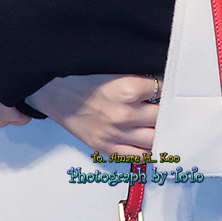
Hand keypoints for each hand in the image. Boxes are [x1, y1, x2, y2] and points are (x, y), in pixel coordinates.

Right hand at [28, 73, 160, 153]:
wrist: (49, 88)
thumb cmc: (78, 73)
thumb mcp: (112, 64)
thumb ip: (137, 71)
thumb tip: (159, 75)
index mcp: (127, 89)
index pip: (163, 88)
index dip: (168, 83)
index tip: (170, 82)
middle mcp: (123, 115)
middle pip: (163, 117)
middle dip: (169, 108)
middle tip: (172, 103)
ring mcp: (114, 134)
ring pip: (154, 139)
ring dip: (161, 130)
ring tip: (165, 122)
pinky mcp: (105, 146)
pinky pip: (137, 156)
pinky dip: (147, 149)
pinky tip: (151, 139)